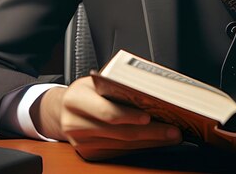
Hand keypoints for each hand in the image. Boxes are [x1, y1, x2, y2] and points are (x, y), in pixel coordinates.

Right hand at [31, 76, 181, 160]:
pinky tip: (155, 141)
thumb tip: (151, 91)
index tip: (150, 116)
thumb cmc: (86, 90)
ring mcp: (81, 142)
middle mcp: (75, 123)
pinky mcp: (89, 154)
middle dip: (150, 132)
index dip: (129, 115)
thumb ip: (115, 85)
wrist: (62, 109)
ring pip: (122, 144)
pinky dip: (139, 147)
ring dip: (150, 141)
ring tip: (171, 135)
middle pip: (119, 132)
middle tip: (173, 130)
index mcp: (76, 99)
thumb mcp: (95, 80)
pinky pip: (119, 152)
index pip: (106, 111)